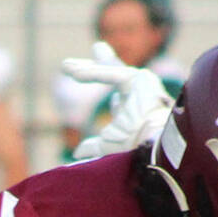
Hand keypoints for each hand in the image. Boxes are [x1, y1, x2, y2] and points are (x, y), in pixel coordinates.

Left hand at [61, 41, 174, 160]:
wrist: (152, 143)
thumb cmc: (134, 146)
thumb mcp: (107, 145)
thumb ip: (93, 146)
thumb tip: (77, 153)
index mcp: (132, 108)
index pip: (114, 92)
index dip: (100, 84)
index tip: (81, 76)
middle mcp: (138, 93)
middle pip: (111, 74)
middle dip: (92, 68)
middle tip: (70, 63)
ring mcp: (140, 84)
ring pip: (108, 72)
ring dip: (86, 70)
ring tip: (65, 67)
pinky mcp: (138, 78)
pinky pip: (112, 74)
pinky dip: (93, 74)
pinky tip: (75, 74)